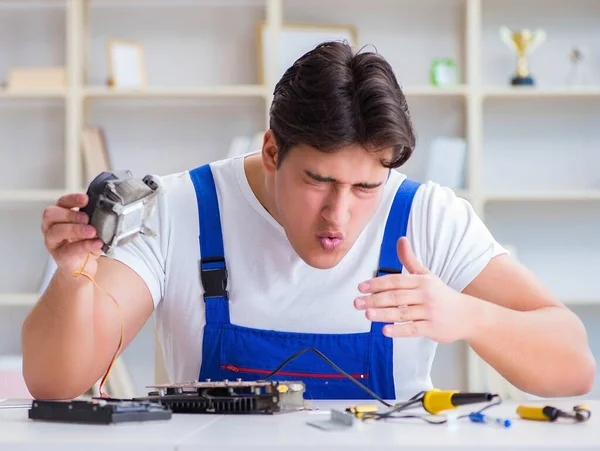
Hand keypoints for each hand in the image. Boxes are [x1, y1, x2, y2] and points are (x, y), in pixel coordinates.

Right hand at [42, 193, 103, 277]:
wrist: (83, 268)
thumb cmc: (86, 244)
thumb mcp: (91, 228)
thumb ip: (95, 219)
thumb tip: (112, 211)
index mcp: (60, 216)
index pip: (61, 202)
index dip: (72, 199)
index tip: (86, 199)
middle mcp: (51, 227)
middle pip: (51, 214)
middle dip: (70, 214)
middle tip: (86, 218)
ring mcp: (53, 242)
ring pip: (56, 231)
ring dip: (75, 229)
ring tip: (92, 231)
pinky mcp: (59, 256)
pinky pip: (69, 249)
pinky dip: (85, 245)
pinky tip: (97, 243)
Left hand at [354, 237, 474, 342]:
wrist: (467, 315)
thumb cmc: (441, 294)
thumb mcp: (427, 275)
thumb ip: (410, 260)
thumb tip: (400, 239)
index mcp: (421, 281)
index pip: (395, 281)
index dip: (377, 283)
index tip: (361, 287)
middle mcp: (425, 295)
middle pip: (396, 297)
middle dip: (374, 299)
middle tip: (357, 303)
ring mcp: (429, 312)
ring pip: (402, 313)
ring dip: (383, 314)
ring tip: (367, 314)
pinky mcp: (432, 328)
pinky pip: (413, 329)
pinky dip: (399, 330)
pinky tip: (385, 331)